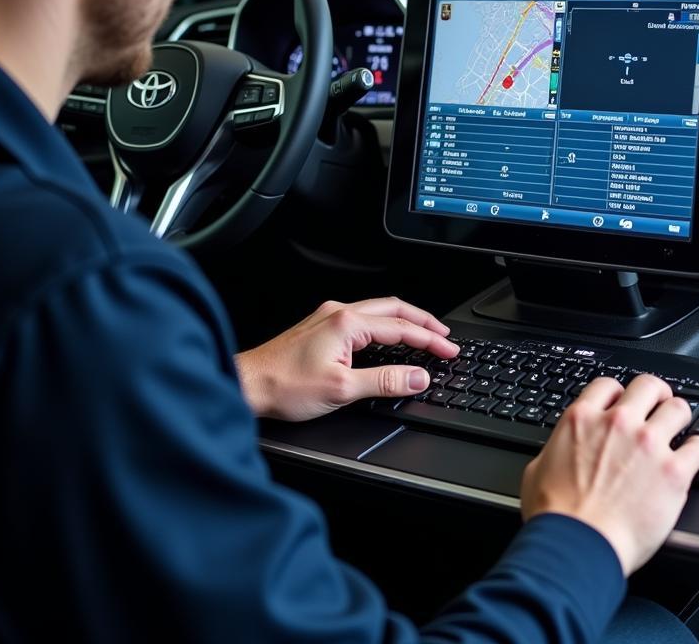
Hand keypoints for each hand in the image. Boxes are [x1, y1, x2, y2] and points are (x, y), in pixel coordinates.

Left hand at [235, 296, 458, 421]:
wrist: (249, 383)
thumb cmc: (284, 385)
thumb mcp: (342, 389)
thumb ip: (385, 382)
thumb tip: (417, 377)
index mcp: (347, 322)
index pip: (401, 327)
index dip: (429, 339)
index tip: (449, 349)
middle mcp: (338, 312)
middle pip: (393, 308)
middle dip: (422, 320)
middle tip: (444, 335)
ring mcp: (327, 317)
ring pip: (377, 310)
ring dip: (404, 320)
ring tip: (423, 332)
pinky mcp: (320, 326)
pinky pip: (363, 317)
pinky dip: (385, 324)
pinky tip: (387, 336)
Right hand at [520, 374, 698, 575]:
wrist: (577, 545)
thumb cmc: (555, 514)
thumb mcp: (538, 469)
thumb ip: (556, 450)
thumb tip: (559, 452)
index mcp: (582, 419)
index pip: (608, 385)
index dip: (618, 393)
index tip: (623, 403)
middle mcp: (618, 424)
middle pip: (648, 385)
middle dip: (655, 393)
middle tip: (658, 405)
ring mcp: (648, 445)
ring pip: (678, 408)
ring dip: (679, 416)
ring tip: (680, 427)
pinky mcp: (673, 472)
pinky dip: (698, 450)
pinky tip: (695, 456)